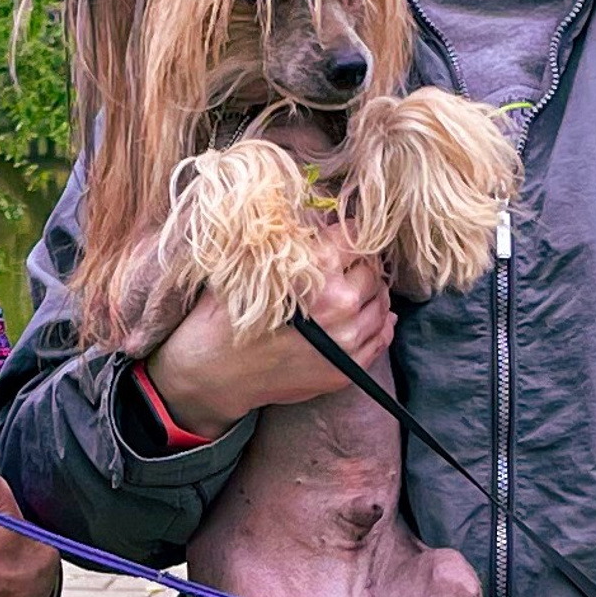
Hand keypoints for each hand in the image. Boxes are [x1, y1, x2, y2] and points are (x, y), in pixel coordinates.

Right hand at [143, 241, 395, 436]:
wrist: (213, 374)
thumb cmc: (224, 315)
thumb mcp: (251, 265)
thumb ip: (289, 244)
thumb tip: (318, 221)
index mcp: (316, 268)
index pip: (354, 238)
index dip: (348, 234)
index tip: (343, 236)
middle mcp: (340, 302)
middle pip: (373, 271)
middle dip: (362, 265)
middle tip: (350, 264)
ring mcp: (347, 340)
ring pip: (382, 305)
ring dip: (374, 294)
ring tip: (360, 289)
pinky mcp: (346, 369)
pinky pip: (380, 339)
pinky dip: (381, 324)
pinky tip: (375, 317)